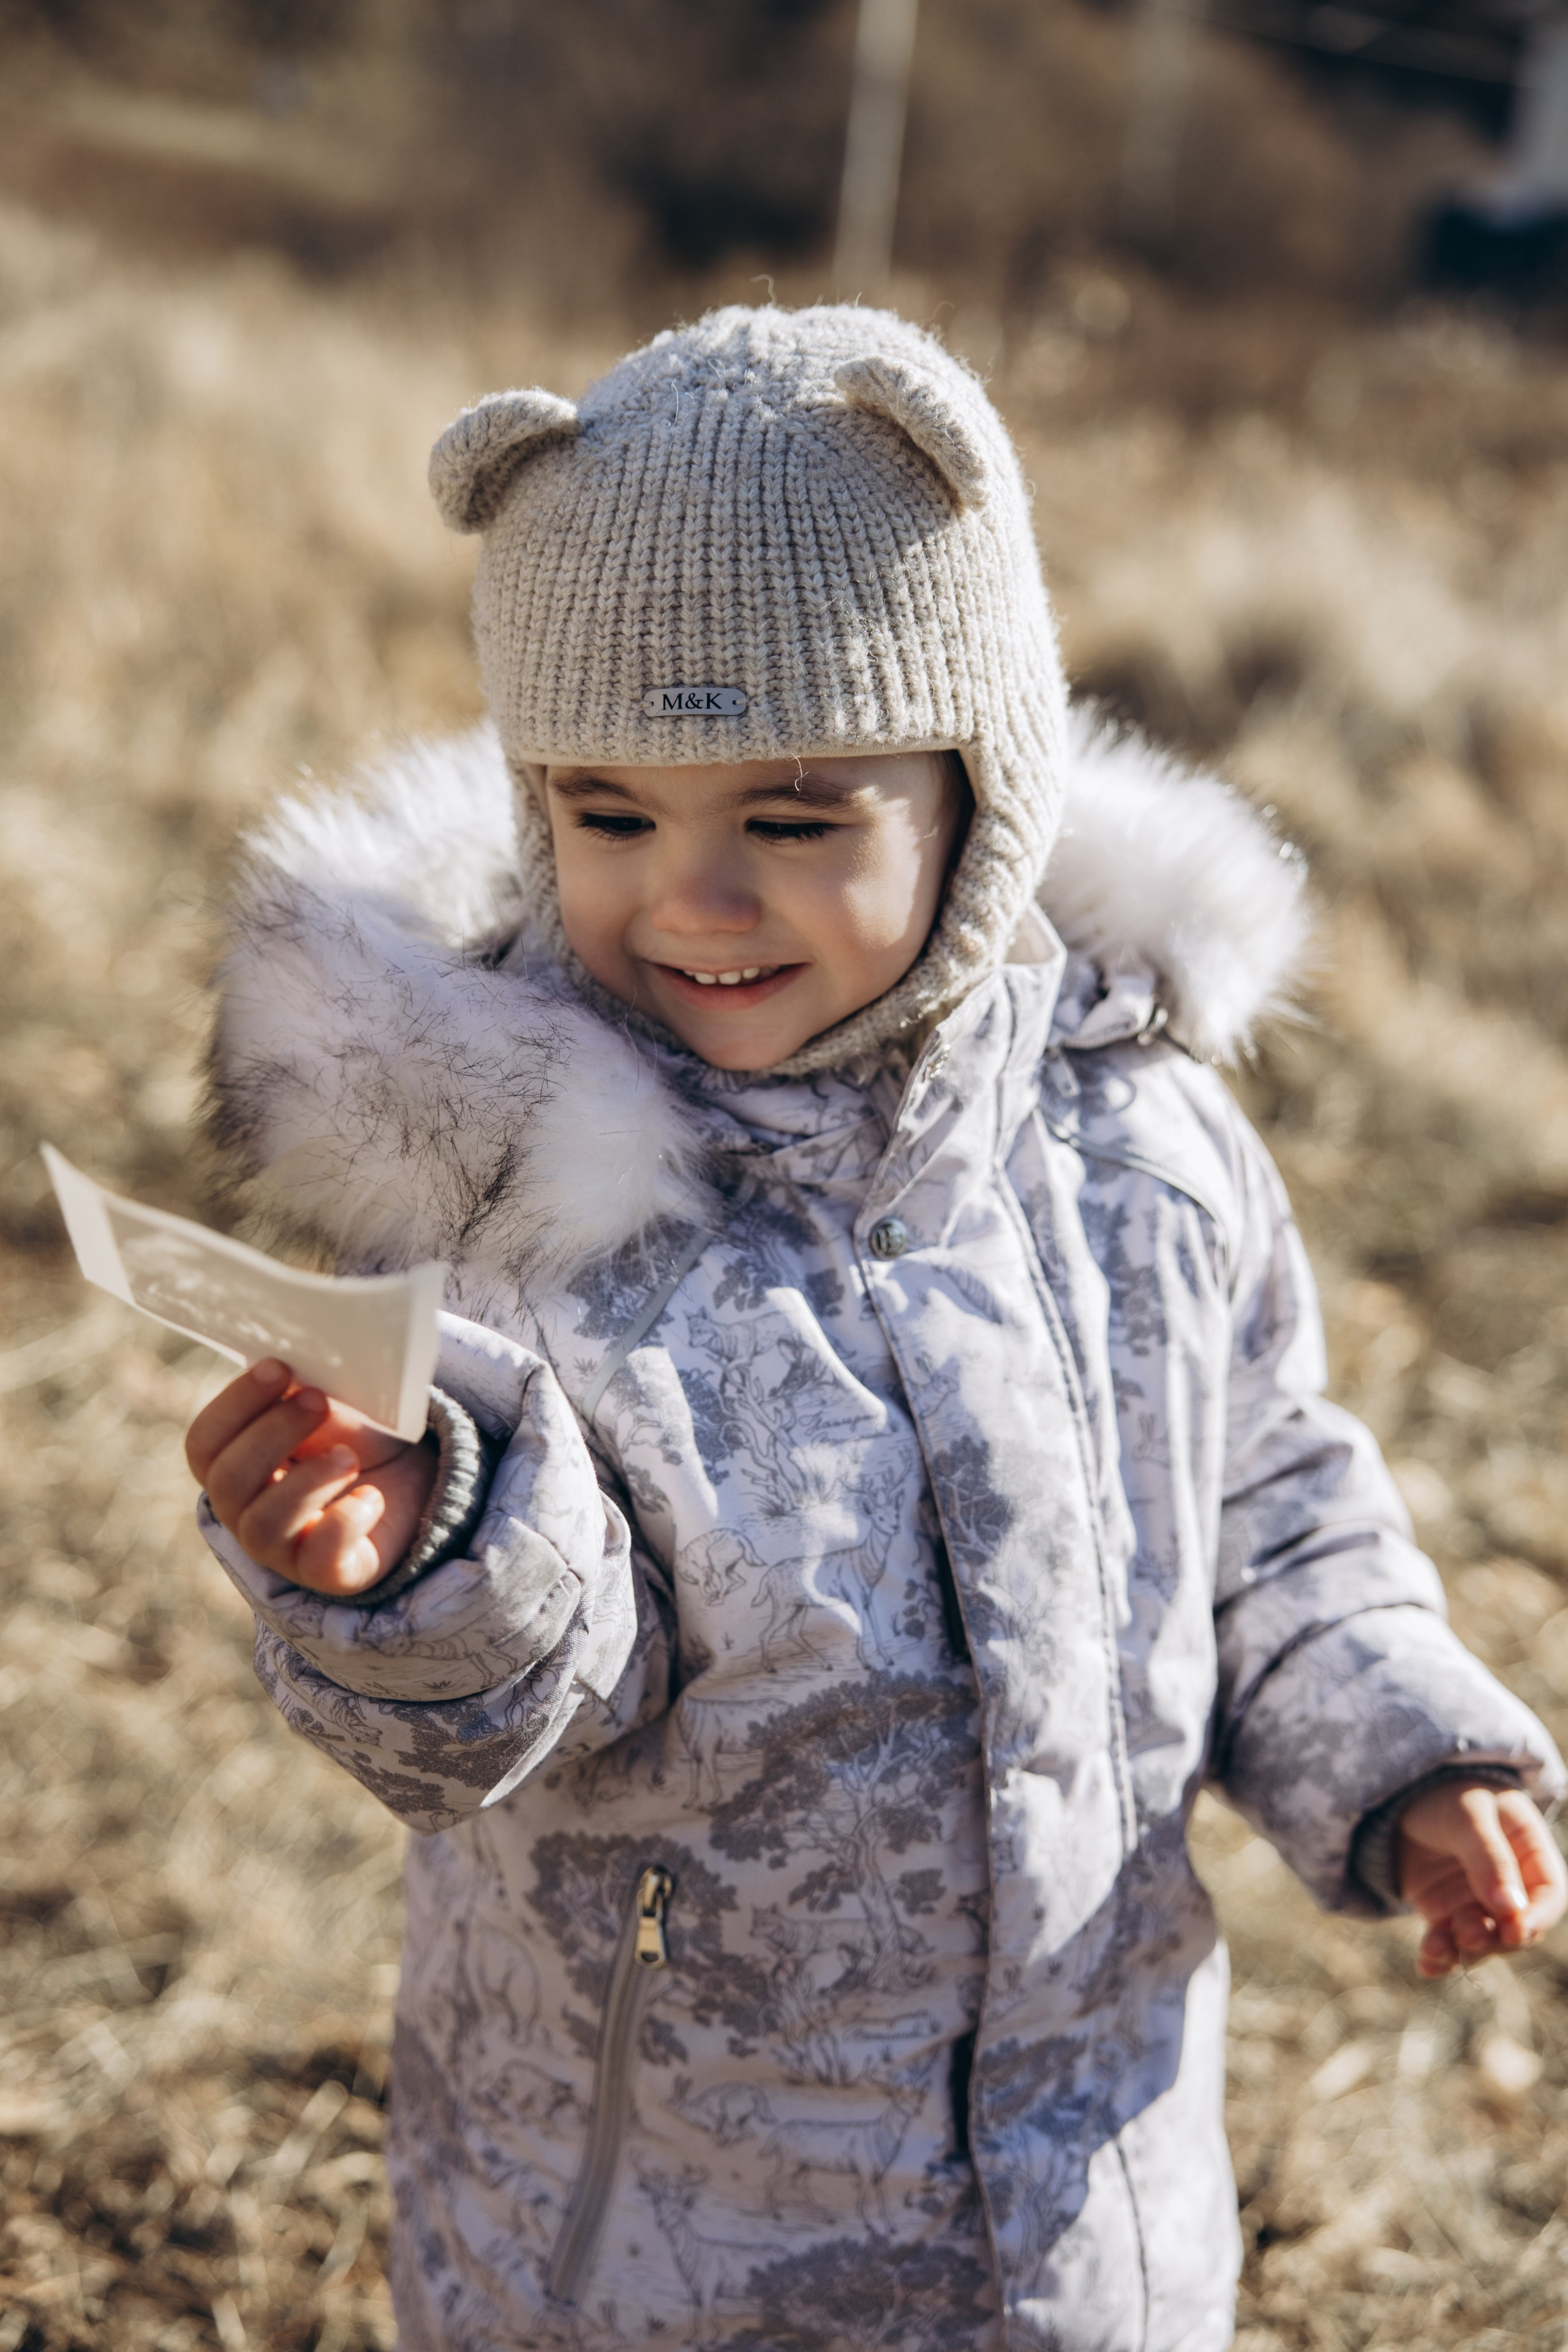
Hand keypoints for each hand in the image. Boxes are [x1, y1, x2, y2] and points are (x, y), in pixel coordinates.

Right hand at [186, 1359, 437, 1597]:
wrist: (414, 1479)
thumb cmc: (356, 1437)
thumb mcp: (330, 1406)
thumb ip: (301, 1388)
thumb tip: (296, 1352)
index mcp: (235, 1465)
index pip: (204, 1443)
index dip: (234, 1405)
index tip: (277, 1367)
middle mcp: (247, 1512)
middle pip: (229, 1481)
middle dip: (272, 1434)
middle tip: (318, 1401)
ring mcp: (284, 1549)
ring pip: (264, 1526)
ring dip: (306, 1482)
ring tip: (348, 1456)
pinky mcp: (329, 1574)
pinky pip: (320, 1561)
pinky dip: (344, 1524)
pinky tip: (370, 1498)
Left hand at [1396, 1781, 1566, 1977]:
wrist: (1401, 1793)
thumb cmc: (1448, 1794)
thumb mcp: (1469, 1815)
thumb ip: (1490, 1858)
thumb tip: (1511, 1909)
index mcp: (1531, 1854)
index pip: (1549, 1896)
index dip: (1537, 1918)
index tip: (1516, 1931)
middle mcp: (1511, 1886)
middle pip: (1516, 1928)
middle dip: (1495, 1938)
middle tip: (1469, 1935)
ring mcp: (1478, 1903)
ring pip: (1482, 1940)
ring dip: (1463, 1949)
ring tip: (1436, 1948)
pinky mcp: (1446, 1914)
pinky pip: (1448, 1942)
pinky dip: (1439, 1956)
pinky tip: (1426, 1965)